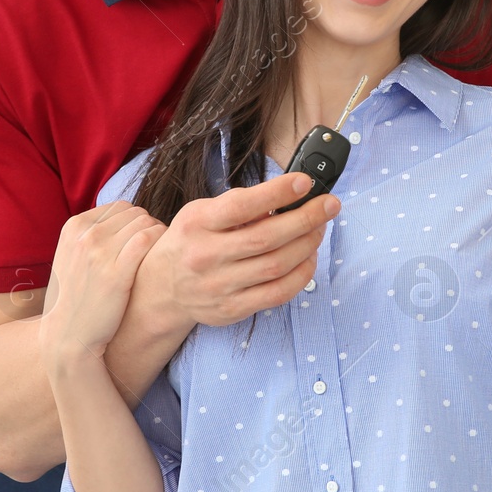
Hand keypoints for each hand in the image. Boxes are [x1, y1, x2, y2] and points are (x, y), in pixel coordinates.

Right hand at [39, 202, 164, 372]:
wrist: (68, 335)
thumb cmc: (77, 297)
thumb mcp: (72, 256)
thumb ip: (93, 234)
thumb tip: (127, 218)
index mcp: (74, 227)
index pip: (120, 206)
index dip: (136, 221)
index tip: (141, 240)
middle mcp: (85, 235)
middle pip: (135, 212)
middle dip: (149, 227)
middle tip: (154, 249)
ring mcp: (99, 253)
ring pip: (145, 222)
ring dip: (158, 235)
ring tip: (160, 255)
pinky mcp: (116, 273)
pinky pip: (149, 239)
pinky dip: (161, 243)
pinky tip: (163, 260)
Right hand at [133, 171, 339, 332]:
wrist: (161, 288)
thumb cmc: (190, 242)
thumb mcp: (201, 213)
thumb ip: (238, 205)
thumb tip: (287, 196)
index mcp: (197, 224)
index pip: (241, 206)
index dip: (276, 192)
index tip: (304, 182)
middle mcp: (205, 256)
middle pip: (266, 238)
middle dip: (306, 219)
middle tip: (329, 205)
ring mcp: (218, 286)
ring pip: (276, 265)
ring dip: (307, 245)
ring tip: (320, 228)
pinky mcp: (231, 310)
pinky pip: (277, 294)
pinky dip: (301, 275)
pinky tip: (309, 257)